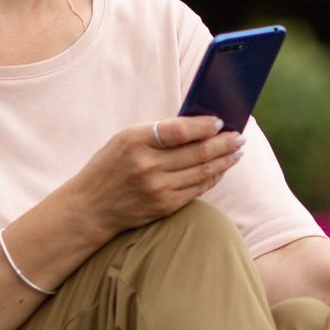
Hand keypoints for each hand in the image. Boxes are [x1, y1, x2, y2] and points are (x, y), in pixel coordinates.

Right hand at [65, 116, 242, 237]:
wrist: (90, 207)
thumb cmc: (109, 166)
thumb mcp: (125, 139)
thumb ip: (158, 132)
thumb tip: (198, 125)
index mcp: (136, 141)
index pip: (180, 129)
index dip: (204, 125)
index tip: (220, 121)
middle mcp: (148, 165)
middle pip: (198, 152)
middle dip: (224, 143)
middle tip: (240, 136)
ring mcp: (158, 188)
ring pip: (203, 171)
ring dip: (224, 160)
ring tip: (237, 151)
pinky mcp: (165, 206)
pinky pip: (197, 189)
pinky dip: (212, 178)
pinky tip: (221, 169)